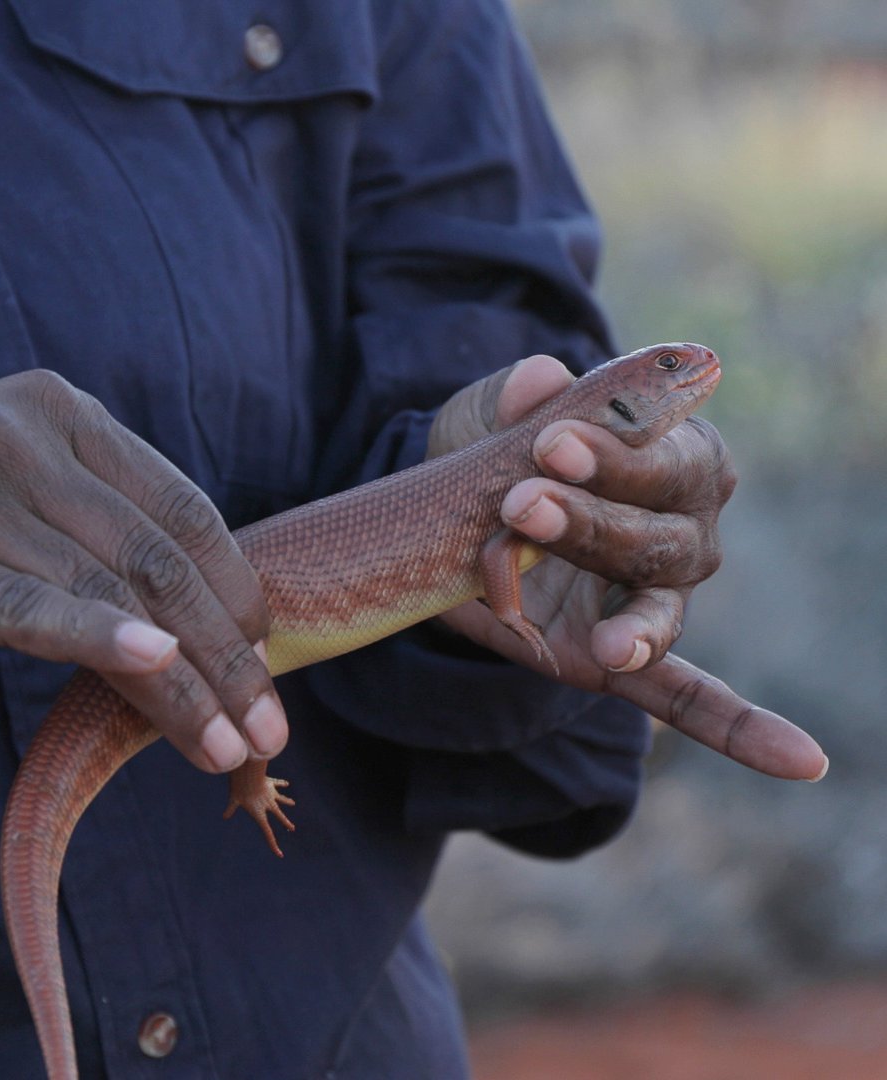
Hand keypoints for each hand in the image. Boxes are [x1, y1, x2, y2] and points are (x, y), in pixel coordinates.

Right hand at [0, 371, 287, 772]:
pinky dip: (99, 639)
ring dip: (183, 683)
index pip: (184, 509)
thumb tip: (184, 609)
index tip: (265, 656)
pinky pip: (26, 606)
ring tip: (229, 746)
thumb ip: (89, 516)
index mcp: (59, 412)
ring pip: (112, 593)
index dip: (237, 590)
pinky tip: (158, 672)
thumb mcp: (3, 477)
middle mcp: (22, 436)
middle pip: (162, 557)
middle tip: (270, 726)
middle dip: (228, 652)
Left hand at [428, 355, 826, 781]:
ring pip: (661, 601)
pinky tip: (800, 761)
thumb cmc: (485, 455)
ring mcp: (657, 594)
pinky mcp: (622, 656)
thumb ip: (509, 399)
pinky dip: (740, 727)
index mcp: (665, 452)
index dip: (614, 450)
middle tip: (523, 503)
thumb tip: (540, 379)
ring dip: (632, 617)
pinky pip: (689, 695)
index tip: (552, 441)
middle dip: (595, 520)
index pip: (664, 451)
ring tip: (607, 641)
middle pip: (662, 530)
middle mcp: (681, 523)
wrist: (444, 525)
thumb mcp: (482, 420)